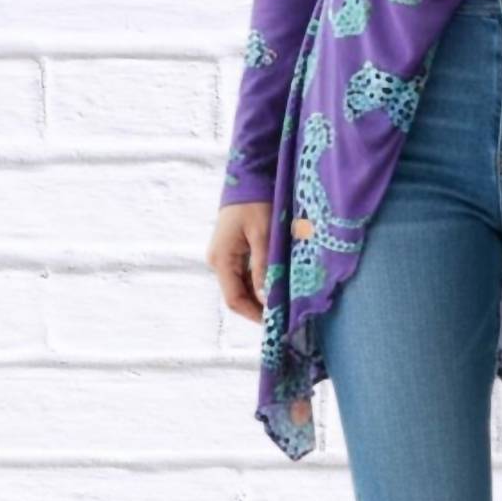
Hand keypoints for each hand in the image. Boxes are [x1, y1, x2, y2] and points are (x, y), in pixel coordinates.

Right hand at [207, 201, 271, 322]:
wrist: (247, 177)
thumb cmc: (255, 203)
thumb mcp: (263, 235)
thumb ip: (263, 268)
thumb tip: (265, 299)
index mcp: (221, 259)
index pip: (234, 299)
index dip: (254, 315)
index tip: (275, 323)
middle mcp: (218, 261)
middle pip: (237, 295)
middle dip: (258, 307)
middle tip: (283, 316)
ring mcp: (223, 257)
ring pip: (241, 286)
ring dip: (259, 296)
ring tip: (282, 303)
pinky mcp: (232, 251)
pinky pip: (244, 274)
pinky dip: (258, 283)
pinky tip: (275, 285)